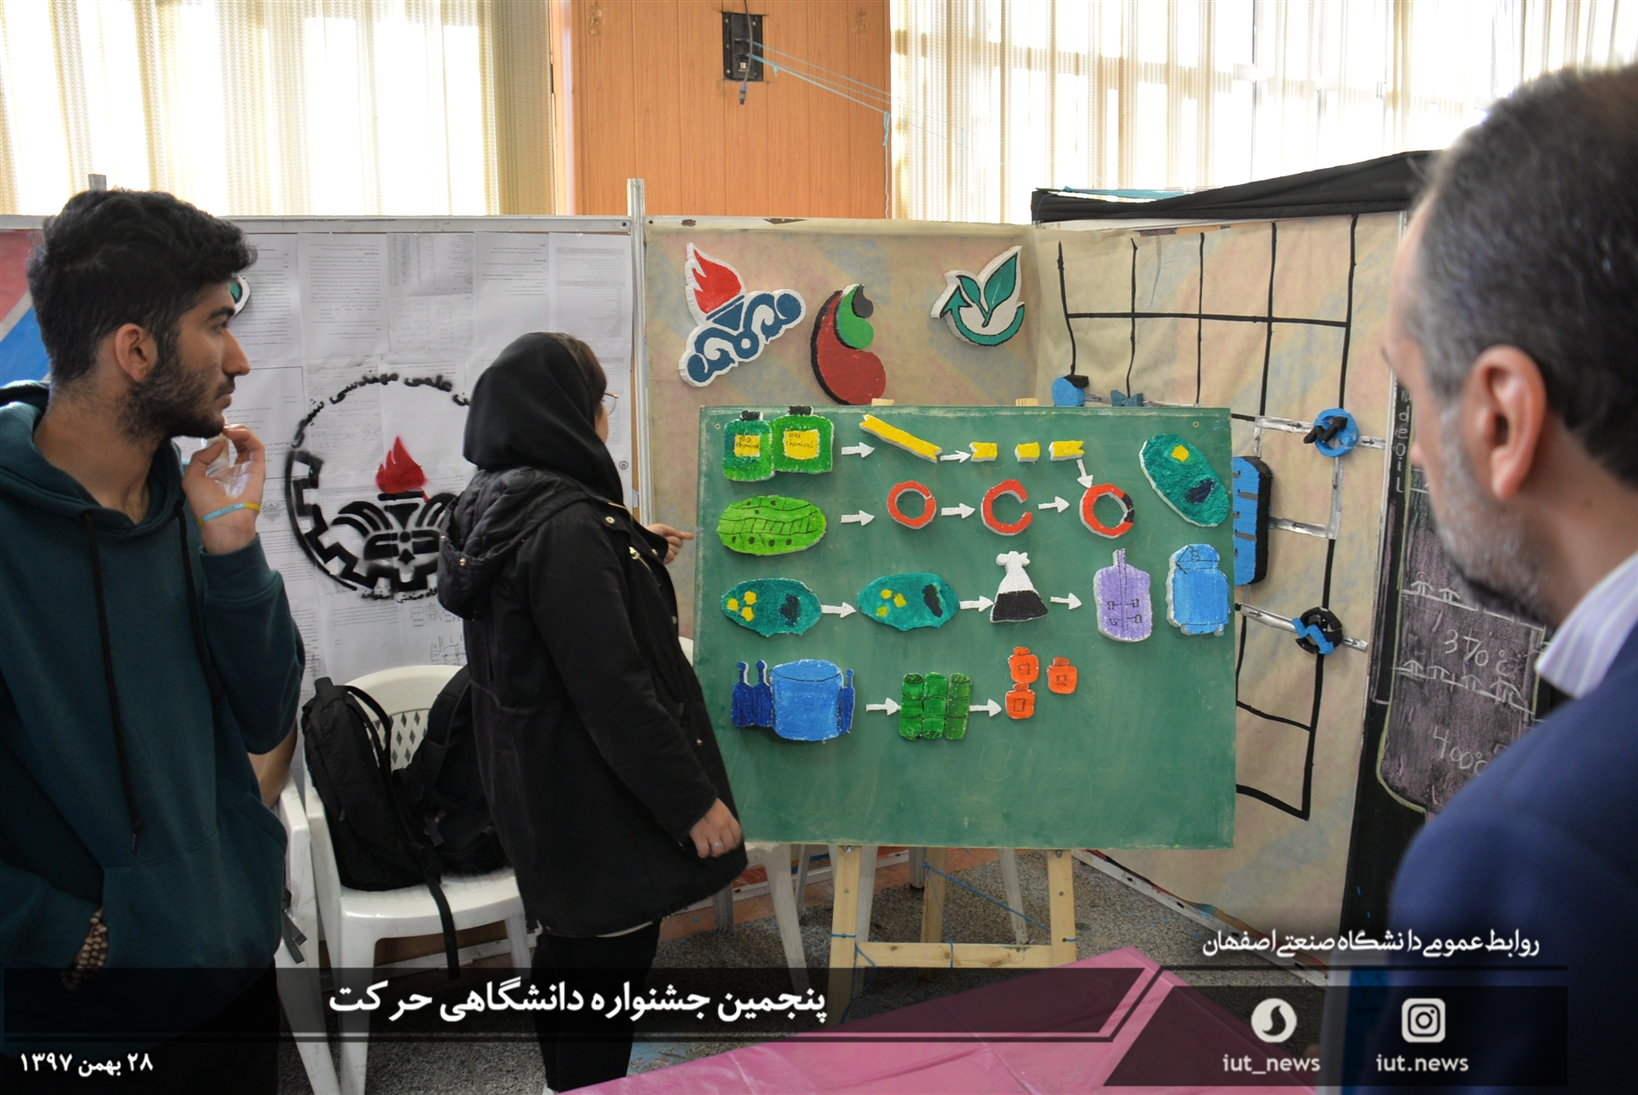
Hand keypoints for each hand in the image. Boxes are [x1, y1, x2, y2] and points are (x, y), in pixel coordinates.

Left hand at [182, 424, 265, 554]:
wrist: (223, 520)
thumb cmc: (207, 506)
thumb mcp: (191, 478)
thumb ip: (200, 458)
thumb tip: (217, 444)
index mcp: (219, 472)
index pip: (221, 448)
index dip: (216, 436)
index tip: (209, 427)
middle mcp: (234, 469)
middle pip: (236, 442)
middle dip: (228, 430)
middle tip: (219, 425)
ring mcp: (247, 468)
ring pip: (248, 442)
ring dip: (238, 430)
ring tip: (226, 428)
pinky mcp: (258, 468)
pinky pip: (257, 447)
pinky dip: (247, 436)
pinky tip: (233, 433)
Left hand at [645, 522, 693, 564]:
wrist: (642, 542)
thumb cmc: (649, 533)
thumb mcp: (661, 528)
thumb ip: (673, 531)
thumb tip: (682, 535)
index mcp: (667, 537)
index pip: (678, 537)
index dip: (685, 536)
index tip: (692, 536)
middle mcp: (668, 545)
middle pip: (680, 543)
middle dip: (674, 540)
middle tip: (665, 539)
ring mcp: (667, 553)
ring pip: (677, 550)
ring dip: (670, 547)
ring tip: (661, 546)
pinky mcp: (665, 561)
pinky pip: (672, 556)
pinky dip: (668, 553)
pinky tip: (662, 553)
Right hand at [688, 799, 741, 858]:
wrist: (692, 798)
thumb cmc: (705, 801)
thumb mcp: (720, 808)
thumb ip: (724, 819)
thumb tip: (724, 831)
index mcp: (728, 818)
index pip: (737, 834)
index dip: (735, 842)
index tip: (731, 845)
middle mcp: (722, 827)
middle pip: (728, 844)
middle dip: (724, 849)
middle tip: (719, 849)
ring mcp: (711, 832)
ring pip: (718, 850)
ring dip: (714, 853)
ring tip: (710, 852)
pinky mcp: (699, 836)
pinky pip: (704, 850)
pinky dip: (703, 854)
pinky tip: (701, 853)